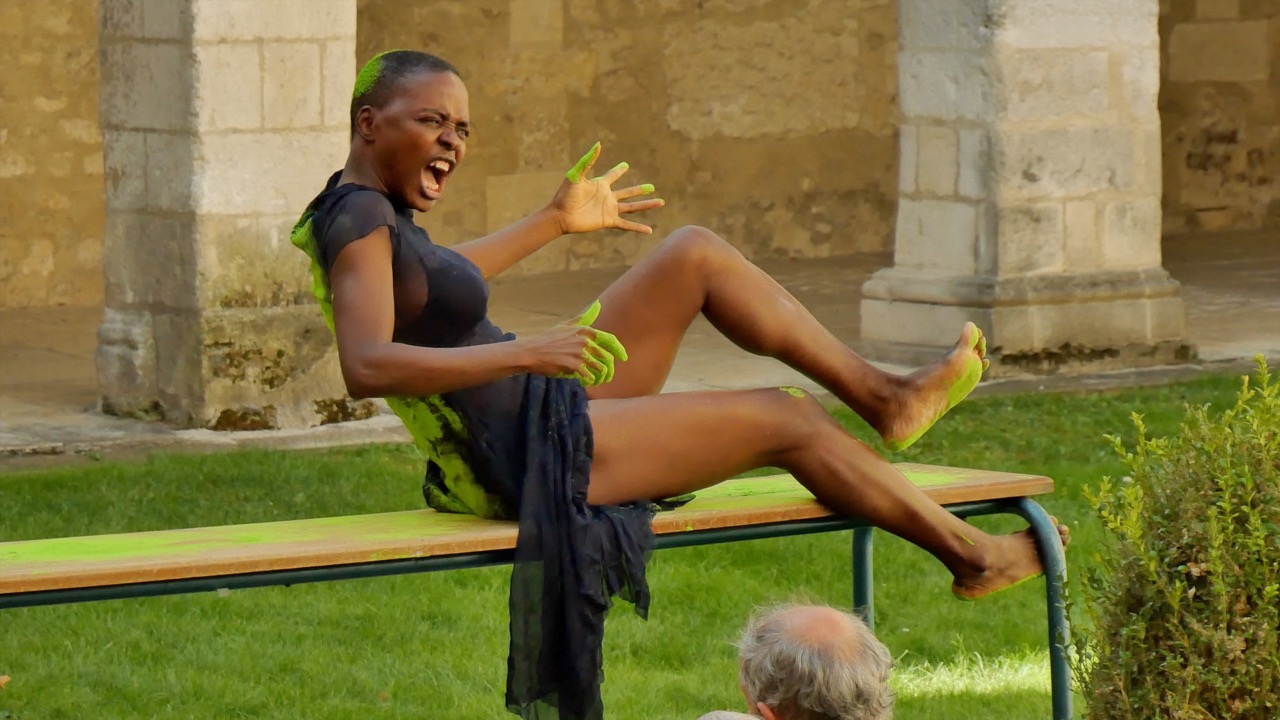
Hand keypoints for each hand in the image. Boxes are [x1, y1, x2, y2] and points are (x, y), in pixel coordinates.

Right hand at [515, 300, 628, 385]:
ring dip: (601, 377)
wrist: (531, 352)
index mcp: (584, 331)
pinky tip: (587, 382)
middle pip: (606, 357)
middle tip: (608, 377)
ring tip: (598, 381)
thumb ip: (581, 318)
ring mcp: (579, 353)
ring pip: (600, 368)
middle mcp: (584, 341)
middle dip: (610, 369)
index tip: (624, 357)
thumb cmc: (547, 339)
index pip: (609, 339)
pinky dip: (590, 380)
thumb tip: (596, 306)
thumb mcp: (565, 325)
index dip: (619, 349)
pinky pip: (589, 375)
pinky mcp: (573, 365)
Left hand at [550, 143, 664, 234]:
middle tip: (652, 187)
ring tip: (660, 202)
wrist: (561, 216)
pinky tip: (649, 230)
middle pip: (628, 192)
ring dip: (646, 205)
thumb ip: (588, 160)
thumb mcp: (576, 175)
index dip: (619, 170)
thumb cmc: (565, 195)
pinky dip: (638, 228)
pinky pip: (627, 224)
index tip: (625, 165)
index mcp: (600, 184)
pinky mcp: (608, 221)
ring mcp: (609, 209)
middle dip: (639, 190)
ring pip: (632, 207)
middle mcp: (607, 197)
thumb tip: (599, 144)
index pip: (612, 175)